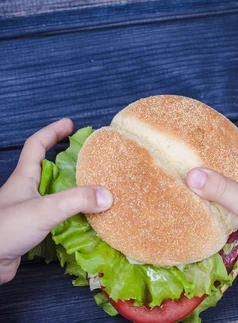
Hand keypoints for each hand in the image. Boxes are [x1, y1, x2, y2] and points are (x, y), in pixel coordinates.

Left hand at [0, 119, 112, 284]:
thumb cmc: (5, 230)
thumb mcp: (43, 210)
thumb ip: (76, 200)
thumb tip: (108, 196)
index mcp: (23, 178)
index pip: (35, 146)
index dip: (52, 132)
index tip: (70, 124)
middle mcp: (25, 192)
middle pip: (47, 168)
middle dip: (68, 161)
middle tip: (90, 158)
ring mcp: (27, 211)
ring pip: (54, 194)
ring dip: (73, 190)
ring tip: (95, 188)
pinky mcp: (31, 231)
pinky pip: (57, 217)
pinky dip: (72, 216)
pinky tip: (86, 221)